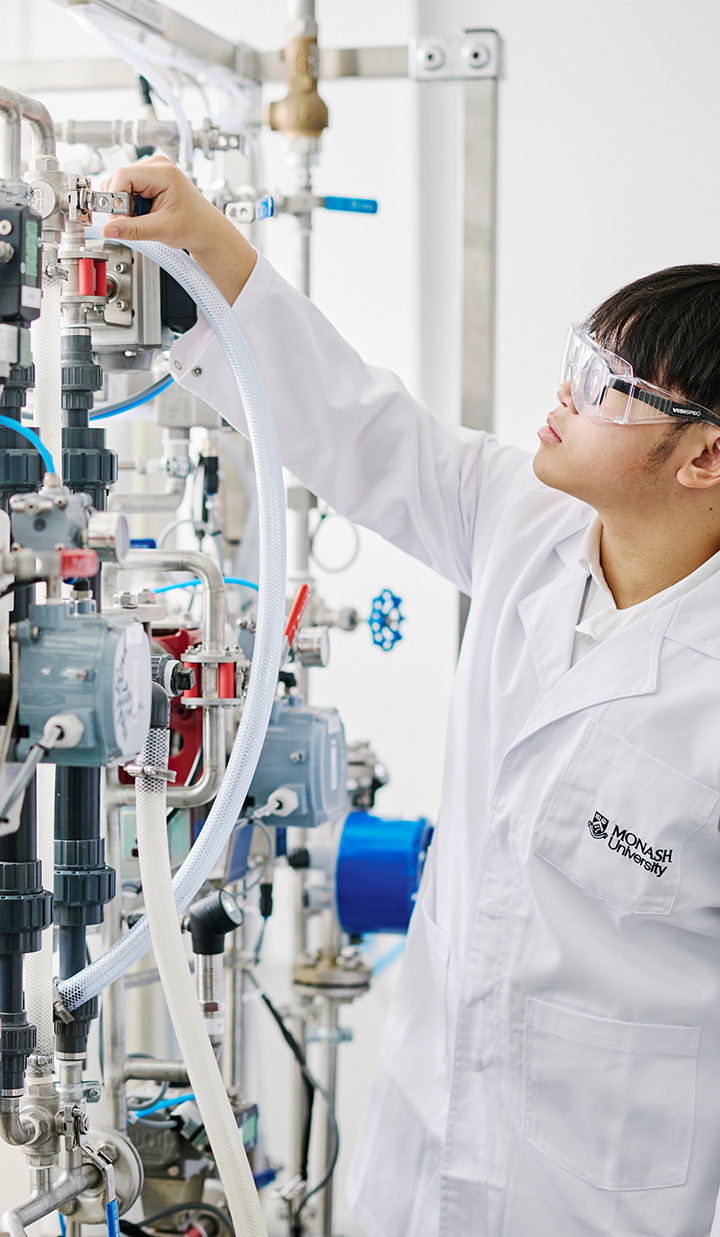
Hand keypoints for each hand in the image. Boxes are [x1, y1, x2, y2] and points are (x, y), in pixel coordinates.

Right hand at [98, 155, 255, 302]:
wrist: (205, 229)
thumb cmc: (193, 226)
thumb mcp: (162, 230)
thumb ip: (133, 229)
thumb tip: (108, 230)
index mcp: (163, 172)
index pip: (122, 176)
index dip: (116, 199)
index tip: (121, 219)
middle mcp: (155, 165)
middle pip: (118, 179)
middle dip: (120, 204)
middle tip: (137, 221)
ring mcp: (150, 170)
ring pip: (118, 185)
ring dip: (124, 206)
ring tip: (145, 217)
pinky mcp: (147, 179)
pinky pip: (125, 189)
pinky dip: (128, 205)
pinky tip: (144, 213)